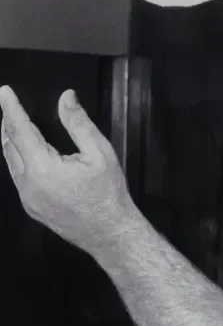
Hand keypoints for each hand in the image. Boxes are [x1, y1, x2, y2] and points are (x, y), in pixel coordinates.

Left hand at [0, 85, 135, 254]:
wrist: (110, 234)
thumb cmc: (109, 193)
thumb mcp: (100, 153)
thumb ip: (79, 124)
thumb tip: (66, 97)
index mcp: (42, 168)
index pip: (20, 130)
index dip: (10, 108)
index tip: (4, 92)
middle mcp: (27, 184)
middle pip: (9, 145)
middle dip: (6, 122)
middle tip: (6, 103)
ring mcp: (27, 198)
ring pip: (10, 162)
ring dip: (9, 140)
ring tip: (11, 123)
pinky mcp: (31, 208)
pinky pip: (17, 177)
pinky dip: (17, 158)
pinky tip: (24, 152)